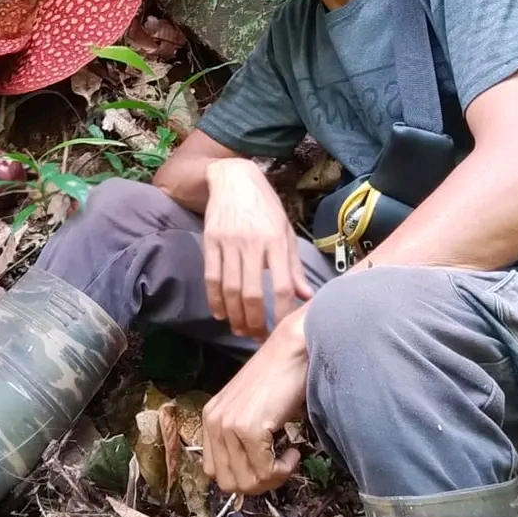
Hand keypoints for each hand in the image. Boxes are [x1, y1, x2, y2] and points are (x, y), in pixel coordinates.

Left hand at [202, 309, 309, 494]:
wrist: (292, 351)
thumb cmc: (278, 378)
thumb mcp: (249, 409)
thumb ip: (239, 437)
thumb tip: (249, 477)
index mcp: (209, 419)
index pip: (215, 472)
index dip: (243, 476)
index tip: (266, 464)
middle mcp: (213, 423)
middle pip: (230, 483)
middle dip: (259, 483)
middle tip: (279, 465)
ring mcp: (229, 426)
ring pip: (247, 483)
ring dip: (273, 477)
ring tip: (287, 455)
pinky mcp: (249, 429)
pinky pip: (266, 471)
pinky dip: (284, 469)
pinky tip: (293, 452)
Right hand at [203, 160, 312, 337]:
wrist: (234, 179)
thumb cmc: (265, 207)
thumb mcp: (285, 231)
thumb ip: (293, 267)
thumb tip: (307, 297)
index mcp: (276, 241)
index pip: (281, 285)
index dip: (282, 311)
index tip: (282, 328)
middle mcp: (252, 243)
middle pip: (252, 293)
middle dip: (255, 321)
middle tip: (257, 337)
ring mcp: (229, 243)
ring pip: (230, 289)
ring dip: (235, 315)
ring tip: (240, 330)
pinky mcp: (210, 241)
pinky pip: (211, 276)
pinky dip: (214, 299)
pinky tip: (221, 313)